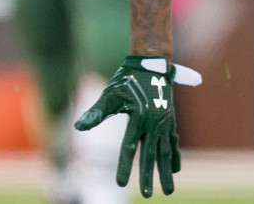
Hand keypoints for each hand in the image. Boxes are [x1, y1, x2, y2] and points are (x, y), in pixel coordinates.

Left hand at [75, 55, 201, 197]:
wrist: (151, 63)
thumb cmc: (126, 79)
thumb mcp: (110, 94)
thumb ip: (96, 113)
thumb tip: (78, 127)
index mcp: (138, 118)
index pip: (129, 147)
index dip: (124, 166)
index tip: (120, 183)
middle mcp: (154, 123)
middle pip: (150, 155)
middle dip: (149, 177)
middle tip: (147, 195)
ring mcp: (164, 123)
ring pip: (166, 153)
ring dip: (166, 173)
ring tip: (168, 191)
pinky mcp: (170, 120)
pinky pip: (173, 142)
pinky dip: (174, 157)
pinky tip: (175, 170)